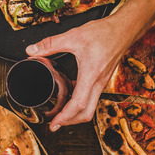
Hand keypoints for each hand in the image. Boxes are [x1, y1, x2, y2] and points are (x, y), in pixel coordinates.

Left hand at [26, 15, 131, 131]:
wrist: (123, 30)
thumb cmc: (103, 33)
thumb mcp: (73, 36)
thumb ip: (50, 44)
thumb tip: (31, 50)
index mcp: (91, 75)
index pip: (78, 104)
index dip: (65, 116)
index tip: (54, 124)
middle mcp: (98, 83)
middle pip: (86, 113)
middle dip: (70, 121)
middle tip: (55, 123)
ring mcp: (101, 83)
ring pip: (89, 107)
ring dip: (75, 114)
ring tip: (60, 113)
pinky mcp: (101, 80)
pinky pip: (91, 97)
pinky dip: (80, 102)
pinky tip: (70, 94)